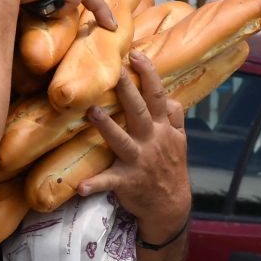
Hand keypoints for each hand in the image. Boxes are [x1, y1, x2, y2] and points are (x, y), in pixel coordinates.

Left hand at [77, 50, 190, 242]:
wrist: (171, 206)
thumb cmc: (171, 167)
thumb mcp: (180, 140)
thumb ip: (174, 117)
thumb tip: (168, 96)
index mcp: (163, 129)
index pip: (157, 96)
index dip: (148, 74)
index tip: (135, 54)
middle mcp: (152, 141)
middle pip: (139, 111)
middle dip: (127, 90)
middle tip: (113, 69)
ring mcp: (139, 162)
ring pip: (122, 141)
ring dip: (107, 127)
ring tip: (92, 111)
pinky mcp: (126, 182)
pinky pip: (108, 183)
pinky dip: (95, 185)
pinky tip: (80, 186)